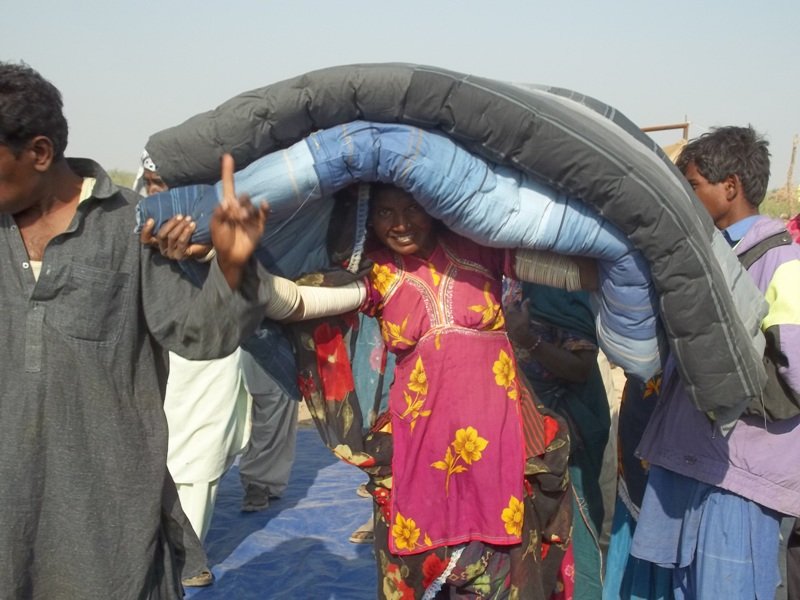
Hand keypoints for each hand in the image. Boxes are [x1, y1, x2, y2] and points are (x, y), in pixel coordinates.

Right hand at [139, 215, 212, 260]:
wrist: (205, 244)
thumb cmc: (188, 230)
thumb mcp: (177, 222)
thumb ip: (166, 213)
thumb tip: (156, 193)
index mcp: (158, 241)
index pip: (146, 239)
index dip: (146, 230)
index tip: (151, 219)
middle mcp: (162, 248)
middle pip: (161, 235)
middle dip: (170, 223)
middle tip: (180, 215)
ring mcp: (171, 253)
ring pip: (171, 237)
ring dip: (180, 226)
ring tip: (188, 218)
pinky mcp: (180, 256)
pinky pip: (181, 242)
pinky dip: (186, 232)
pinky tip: (192, 225)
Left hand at [210, 154, 268, 286]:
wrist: (232, 257)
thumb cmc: (220, 241)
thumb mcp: (215, 227)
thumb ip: (219, 214)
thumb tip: (227, 202)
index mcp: (227, 207)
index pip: (229, 185)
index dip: (227, 172)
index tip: (227, 156)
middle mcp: (240, 208)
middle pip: (241, 197)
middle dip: (237, 204)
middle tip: (233, 215)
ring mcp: (251, 216)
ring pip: (251, 205)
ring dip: (245, 211)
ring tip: (241, 219)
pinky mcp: (259, 225)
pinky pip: (263, 213)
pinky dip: (264, 208)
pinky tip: (264, 205)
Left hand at [504, 298, 535, 346]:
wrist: (520, 336)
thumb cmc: (523, 323)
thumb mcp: (526, 313)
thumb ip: (525, 306)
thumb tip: (527, 298)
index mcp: (510, 311)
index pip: (511, 303)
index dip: (515, 301)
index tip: (518, 301)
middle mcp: (506, 315)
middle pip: (507, 308)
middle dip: (511, 306)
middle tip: (516, 306)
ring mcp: (505, 321)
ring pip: (506, 314)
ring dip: (510, 312)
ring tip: (516, 312)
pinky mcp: (506, 326)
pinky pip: (507, 319)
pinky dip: (510, 317)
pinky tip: (514, 319)